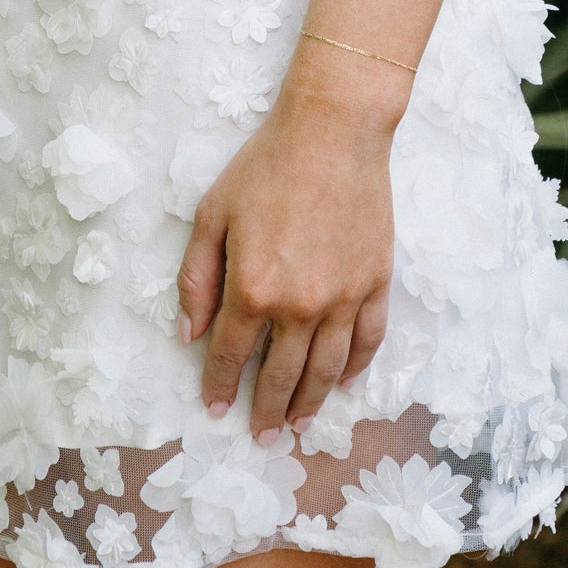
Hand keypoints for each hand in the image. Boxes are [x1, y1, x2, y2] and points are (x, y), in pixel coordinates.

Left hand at [175, 67, 399, 441]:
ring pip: (326, 370)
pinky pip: (368, 341)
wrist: (333, 132)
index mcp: (253, 288)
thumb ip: (197, 278)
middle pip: (281, 375)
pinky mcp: (376, 282)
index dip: (220, 386)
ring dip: (310, 404)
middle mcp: (300, 304)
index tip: (216, 408)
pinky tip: (342, 382)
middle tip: (261, 435)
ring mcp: (344, 297)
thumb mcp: (213, 213)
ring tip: (297, 425)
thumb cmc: (266, 166)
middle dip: (267, 411)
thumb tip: (190, 334)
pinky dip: (355, 368)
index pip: (232, 355)